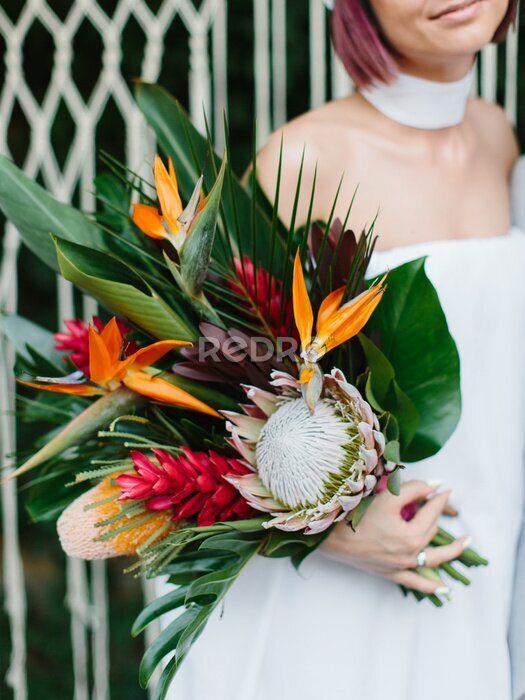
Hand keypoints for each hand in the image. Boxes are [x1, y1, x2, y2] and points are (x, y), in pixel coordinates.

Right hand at [320, 480, 468, 594]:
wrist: (331, 537)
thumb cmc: (357, 515)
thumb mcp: (387, 496)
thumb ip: (414, 488)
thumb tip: (436, 485)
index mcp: (412, 535)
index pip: (431, 512)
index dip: (439, 498)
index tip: (445, 488)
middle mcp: (410, 554)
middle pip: (431, 531)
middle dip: (438, 514)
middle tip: (443, 502)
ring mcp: (401, 567)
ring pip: (432, 559)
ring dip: (451, 551)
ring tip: (464, 543)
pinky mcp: (390, 574)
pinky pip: (415, 583)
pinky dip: (431, 586)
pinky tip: (444, 588)